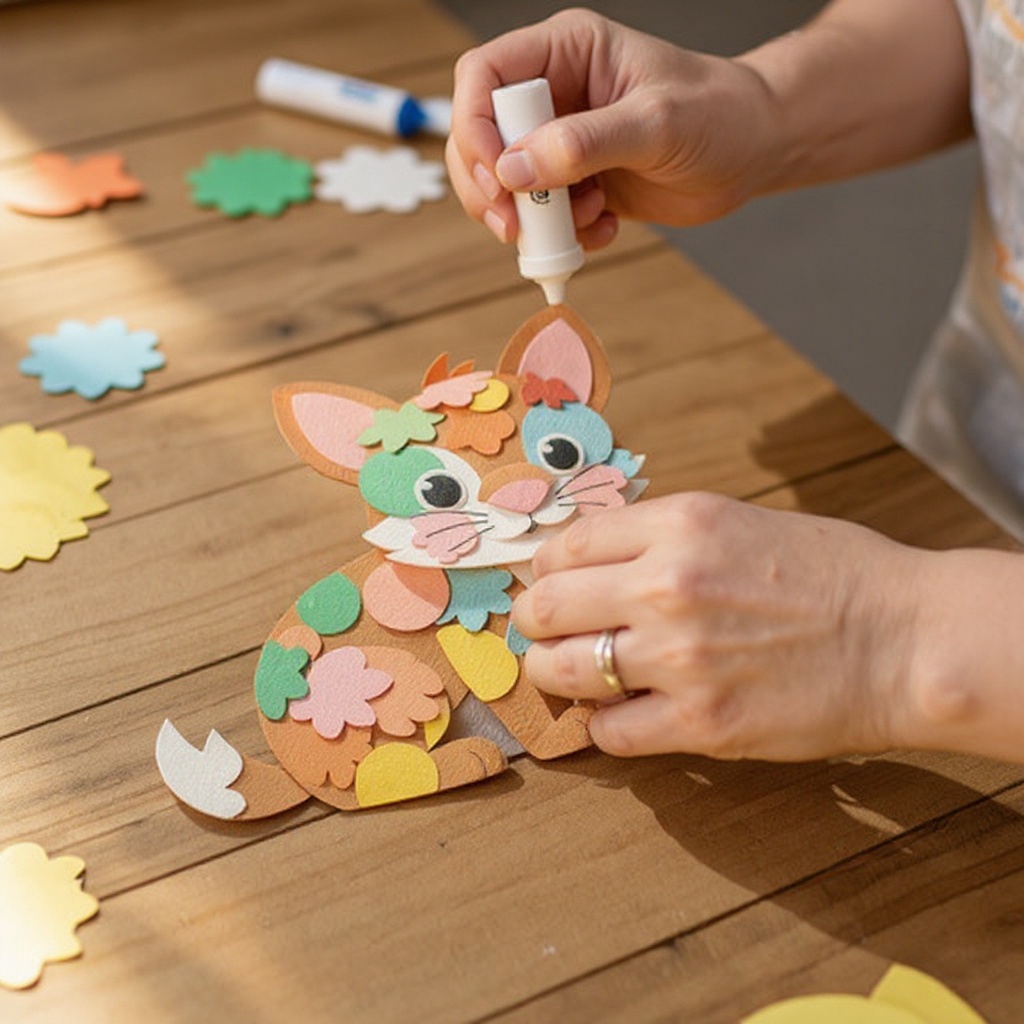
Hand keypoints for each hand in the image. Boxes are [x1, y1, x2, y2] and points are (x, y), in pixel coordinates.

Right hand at [446, 9, 779, 249]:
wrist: (752, 150)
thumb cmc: (718, 114)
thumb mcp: (656, 123)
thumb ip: (584, 144)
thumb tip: (516, 168)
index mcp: (565, 52)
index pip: (484, 77)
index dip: (475, 127)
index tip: (499, 178)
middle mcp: (554, 94)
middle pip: (478, 137)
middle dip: (489, 187)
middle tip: (515, 226)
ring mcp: (559, 142)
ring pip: (502, 184)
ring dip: (531, 219)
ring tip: (585, 221)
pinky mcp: (574, 184)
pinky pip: (541, 218)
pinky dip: (563, 237)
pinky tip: (605, 228)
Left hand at [512, 493, 926, 761]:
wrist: (905, 638)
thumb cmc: (831, 574)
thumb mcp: (737, 521)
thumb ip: (660, 536)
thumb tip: (592, 556)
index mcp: (679, 525)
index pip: (566, 545)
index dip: (548, 569)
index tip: (551, 583)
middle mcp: (667, 586)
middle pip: (546, 607)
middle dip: (535, 620)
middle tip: (545, 630)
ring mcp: (680, 659)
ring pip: (561, 672)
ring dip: (555, 674)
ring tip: (571, 674)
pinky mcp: (702, 724)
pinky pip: (609, 732)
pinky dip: (604, 725)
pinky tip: (622, 713)